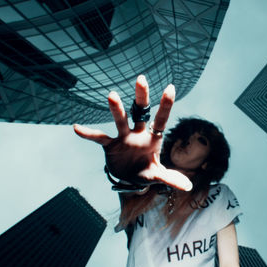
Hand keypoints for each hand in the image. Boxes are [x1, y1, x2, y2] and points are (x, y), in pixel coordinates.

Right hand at [73, 75, 191, 190]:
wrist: (128, 179)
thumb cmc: (146, 172)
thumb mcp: (157, 176)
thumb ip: (171, 178)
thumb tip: (188, 186)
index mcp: (153, 138)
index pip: (161, 119)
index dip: (166, 105)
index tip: (171, 87)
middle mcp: (138, 133)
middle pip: (141, 112)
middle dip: (141, 97)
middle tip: (142, 79)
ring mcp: (123, 137)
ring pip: (120, 120)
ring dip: (117, 109)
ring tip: (112, 95)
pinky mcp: (110, 145)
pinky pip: (99, 138)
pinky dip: (88, 134)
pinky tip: (77, 128)